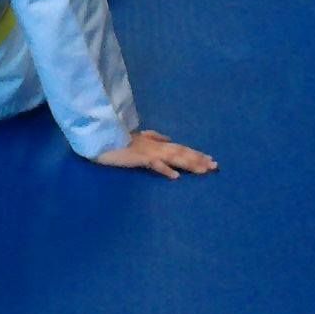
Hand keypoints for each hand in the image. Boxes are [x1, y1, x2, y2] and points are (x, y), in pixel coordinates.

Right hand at [93, 130, 216, 179]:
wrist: (99, 138)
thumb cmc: (117, 140)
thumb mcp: (138, 137)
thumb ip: (153, 137)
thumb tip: (168, 138)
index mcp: (155, 142)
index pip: (179, 147)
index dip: (194, 153)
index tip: (209, 160)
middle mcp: (154, 145)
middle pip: (181, 152)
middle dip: (198, 159)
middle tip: (215, 166)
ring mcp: (147, 150)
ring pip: (173, 156)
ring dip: (189, 163)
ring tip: (203, 170)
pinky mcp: (138, 157)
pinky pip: (153, 163)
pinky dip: (164, 169)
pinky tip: (175, 176)